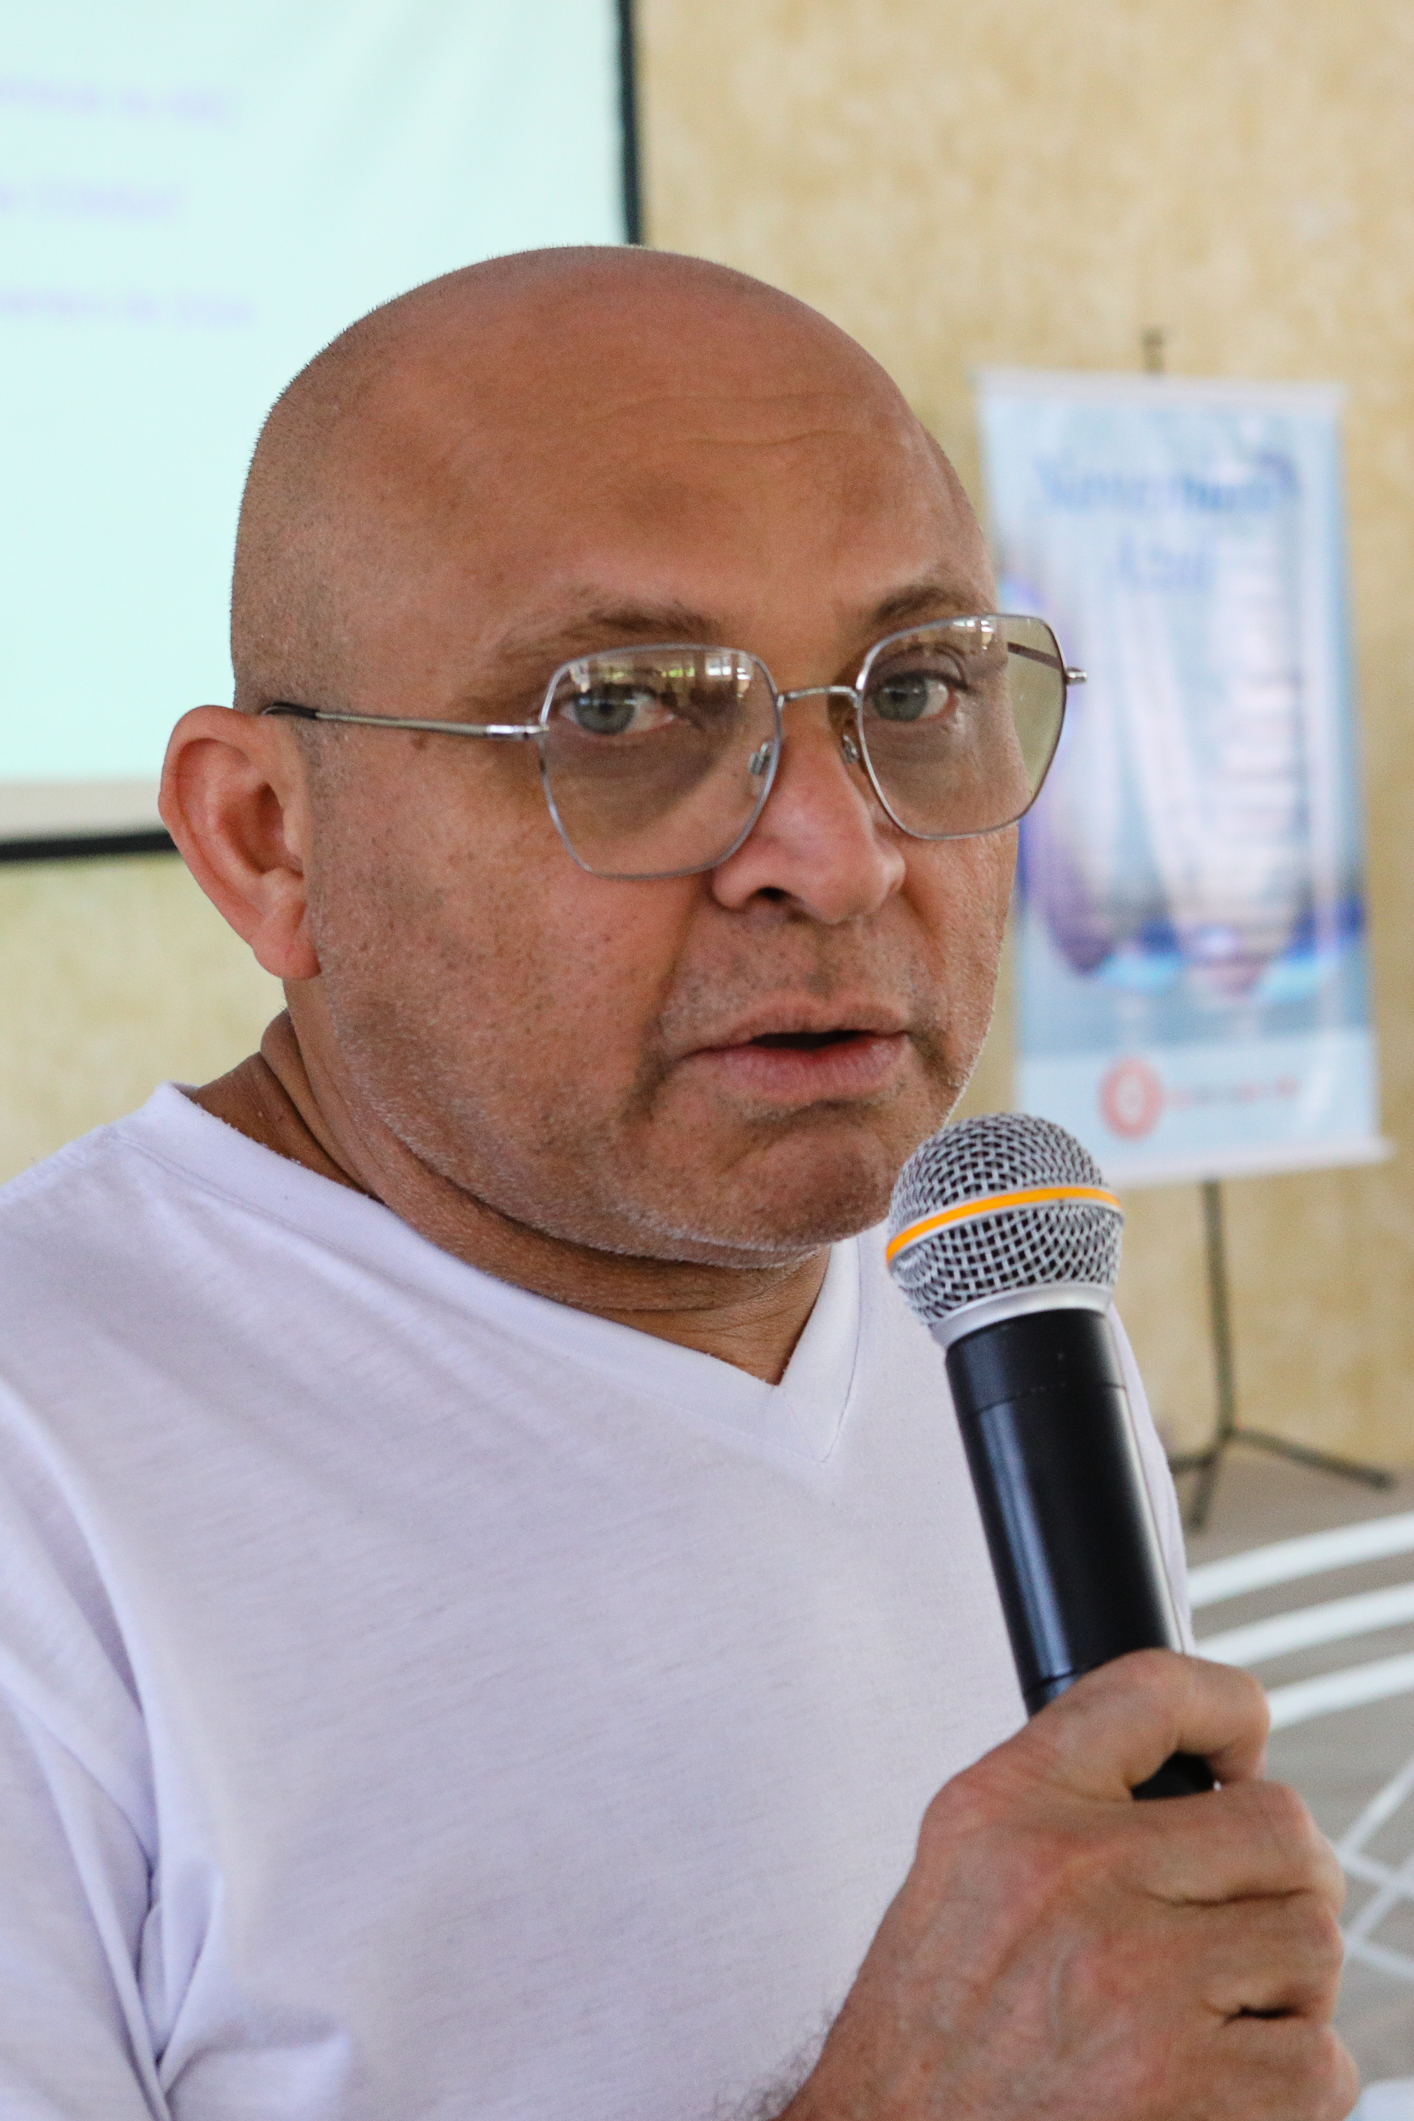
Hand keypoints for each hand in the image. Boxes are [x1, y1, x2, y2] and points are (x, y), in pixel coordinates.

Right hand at [783, 1650, 1356, 2120]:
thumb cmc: (934, 2034)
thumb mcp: (962, 1867)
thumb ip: (1063, 1803)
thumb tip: (1209, 1779)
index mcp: (1008, 1808)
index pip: (1151, 1691)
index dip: (1225, 1706)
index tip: (1241, 1747)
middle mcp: (1072, 1876)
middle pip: (1279, 1826)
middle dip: (1282, 1879)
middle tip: (1241, 1924)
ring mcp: (1138, 1983)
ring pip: (1312, 1943)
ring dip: (1285, 1990)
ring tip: (1211, 2017)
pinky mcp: (1196, 2089)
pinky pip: (1320, 2060)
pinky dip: (1289, 2084)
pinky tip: (1215, 2085)